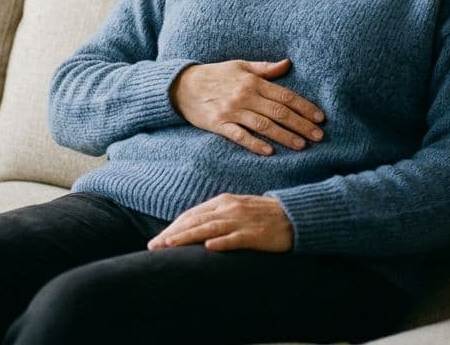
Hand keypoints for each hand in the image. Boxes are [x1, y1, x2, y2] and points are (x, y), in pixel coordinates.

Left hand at [147, 194, 293, 251]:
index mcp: (223, 201)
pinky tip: (208, 248)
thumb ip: (216, 215)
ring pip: (209, 229)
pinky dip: (222, 242)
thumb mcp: (237, 209)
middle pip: (195, 221)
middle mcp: (229, 208)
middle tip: (154, 246)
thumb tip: (193, 227)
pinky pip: (236, 238)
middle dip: (172, 234)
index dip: (173, 227)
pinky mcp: (256, 234)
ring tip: (170, 246)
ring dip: (187, 238)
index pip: (192, 215)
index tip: (157, 240)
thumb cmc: (264, 215)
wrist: (296, 215)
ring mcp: (242, 221)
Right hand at [169, 58, 323, 154]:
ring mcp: (232, 111)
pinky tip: (269, 151)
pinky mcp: (219, 124)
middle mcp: (245, 96)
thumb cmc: (215, 74)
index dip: (304, 107)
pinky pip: (240, 136)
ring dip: (284, 136)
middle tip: (318, 136)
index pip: (285, 96)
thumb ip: (265, 68)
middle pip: (278, 113)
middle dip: (301, 125)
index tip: (320, 118)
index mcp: (253, 82)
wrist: (182, 85)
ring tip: (301, 146)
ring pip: (264, 125)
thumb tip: (288, 63)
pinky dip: (255, 143)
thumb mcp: (240, 66)